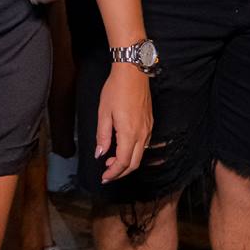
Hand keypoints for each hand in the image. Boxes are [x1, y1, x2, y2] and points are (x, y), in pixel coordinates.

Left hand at [96, 64, 152, 182]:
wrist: (132, 72)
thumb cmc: (116, 90)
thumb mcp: (103, 113)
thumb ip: (102, 136)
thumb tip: (100, 154)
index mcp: (129, 133)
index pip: (123, 162)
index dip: (113, 173)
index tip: (104, 177)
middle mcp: (142, 134)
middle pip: (134, 163)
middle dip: (121, 172)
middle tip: (107, 174)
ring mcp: (148, 128)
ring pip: (140, 155)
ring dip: (127, 162)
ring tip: (111, 160)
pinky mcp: (150, 123)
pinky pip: (143, 144)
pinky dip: (133, 152)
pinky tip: (122, 147)